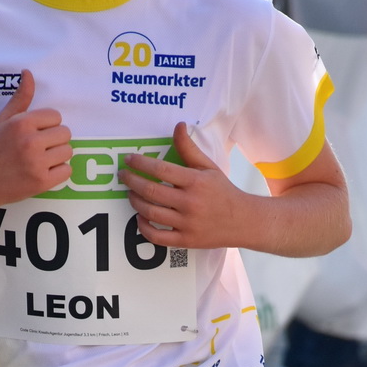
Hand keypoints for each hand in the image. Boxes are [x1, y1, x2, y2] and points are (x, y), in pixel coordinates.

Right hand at [0, 69, 70, 206]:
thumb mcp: (3, 120)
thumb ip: (20, 98)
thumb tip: (28, 72)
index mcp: (22, 123)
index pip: (55, 116)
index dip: (47, 125)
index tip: (36, 133)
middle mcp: (31, 141)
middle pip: (65, 133)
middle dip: (54, 140)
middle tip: (39, 147)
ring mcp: (37, 163)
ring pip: (68, 152)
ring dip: (58, 156)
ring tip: (42, 159)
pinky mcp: (42, 182)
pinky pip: (66, 171)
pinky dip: (58, 172)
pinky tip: (44, 171)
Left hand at [120, 121, 243, 248]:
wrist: (242, 221)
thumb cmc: (223, 191)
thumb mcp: (208, 167)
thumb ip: (189, 148)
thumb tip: (178, 126)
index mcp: (195, 182)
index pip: (161, 169)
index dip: (141, 163)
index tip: (129, 159)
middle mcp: (190, 203)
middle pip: (151, 191)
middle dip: (132, 182)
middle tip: (123, 176)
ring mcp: (187, 224)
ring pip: (150, 213)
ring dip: (135, 202)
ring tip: (131, 194)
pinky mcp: (185, 241)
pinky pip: (157, 237)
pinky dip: (143, 227)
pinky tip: (140, 217)